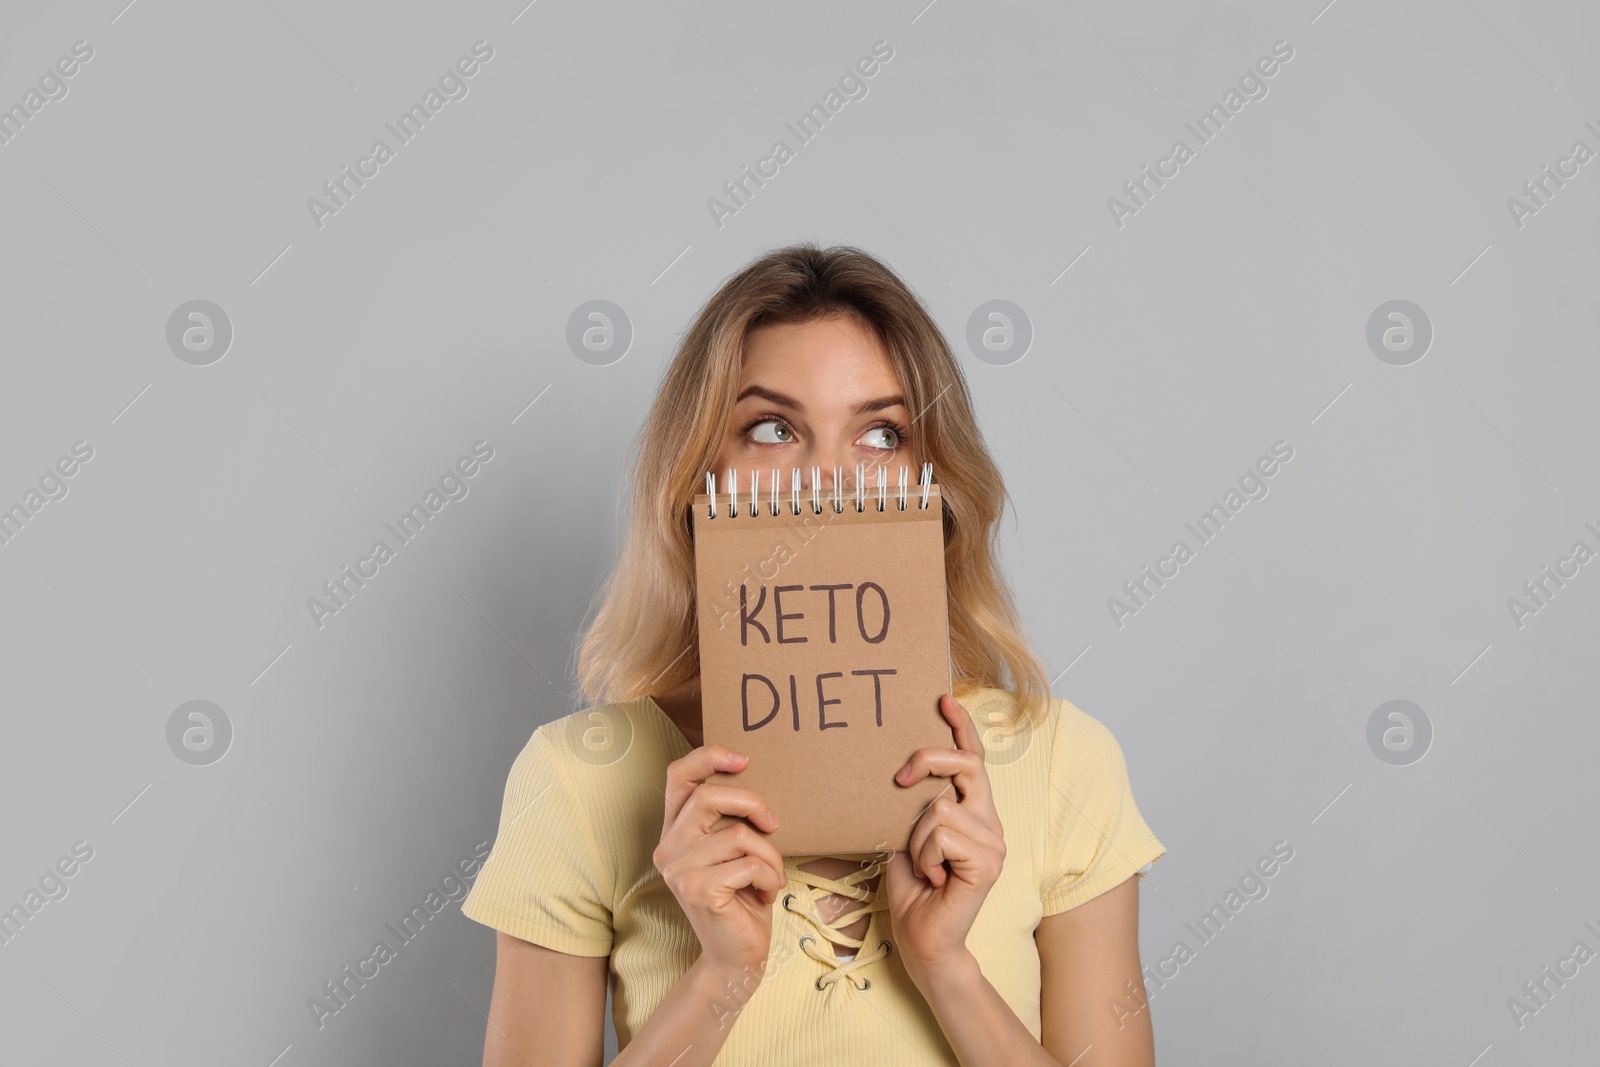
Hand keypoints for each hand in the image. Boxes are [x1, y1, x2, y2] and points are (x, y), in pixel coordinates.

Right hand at [653, 745, 786, 977]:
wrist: (737, 956)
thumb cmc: (743, 899)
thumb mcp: (734, 851)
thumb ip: (730, 819)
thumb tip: (755, 778)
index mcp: (675, 831)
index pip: (678, 776)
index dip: (708, 757)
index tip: (743, 759)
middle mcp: (669, 847)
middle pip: (709, 796)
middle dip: (752, 803)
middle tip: (773, 824)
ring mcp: (679, 869)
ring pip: (737, 834)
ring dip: (769, 855)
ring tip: (772, 875)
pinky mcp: (697, 890)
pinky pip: (748, 864)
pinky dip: (769, 876)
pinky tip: (767, 893)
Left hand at [883, 693, 1005, 985]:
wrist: (923, 941)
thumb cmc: (913, 891)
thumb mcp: (905, 837)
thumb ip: (912, 807)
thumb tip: (898, 774)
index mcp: (972, 812)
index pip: (972, 760)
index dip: (961, 728)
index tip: (944, 699)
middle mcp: (989, 821)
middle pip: (966, 765)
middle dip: (927, 760)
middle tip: (900, 779)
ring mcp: (994, 841)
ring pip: (940, 807)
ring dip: (917, 838)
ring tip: (924, 867)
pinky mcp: (989, 861)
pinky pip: (942, 833)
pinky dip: (925, 855)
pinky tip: (934, 879)